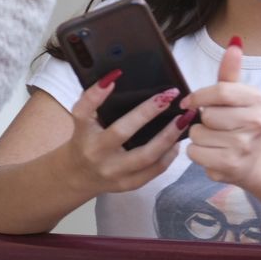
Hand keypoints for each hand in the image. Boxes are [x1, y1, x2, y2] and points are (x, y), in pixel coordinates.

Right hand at [63, 70, 185, 194]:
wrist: (76, 177)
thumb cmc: (85, 141)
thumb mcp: (82, 120)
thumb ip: (94, 101)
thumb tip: (115, 76)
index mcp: (83, 134)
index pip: (85, 111)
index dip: (97, 94)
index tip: (116, 75)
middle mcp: (96, 153)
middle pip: (122, 132)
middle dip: (148, 112)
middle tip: (170, 95)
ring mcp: (113, 172)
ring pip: (146, 156)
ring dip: (169, 136)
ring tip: (184, 118)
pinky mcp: (127, 184)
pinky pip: (154, 170)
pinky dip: (169, 154)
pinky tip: (178, 140)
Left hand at [181, 40, 260, 186]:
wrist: (253, 158)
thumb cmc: (238, 122)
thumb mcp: (236, 95)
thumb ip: (230, 70)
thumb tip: (235, 41)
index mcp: (257, 99)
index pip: (221, 91)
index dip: (199, 97)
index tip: (189, 102)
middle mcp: (256, 122)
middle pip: (207, 114)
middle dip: (203, 120)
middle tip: (215, 125)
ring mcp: (244, 145)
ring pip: (198, 134)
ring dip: (199, 137)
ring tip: (215, 140)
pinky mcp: (230, 165)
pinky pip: (195, 152)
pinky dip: (198, 153)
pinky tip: (213, 153)